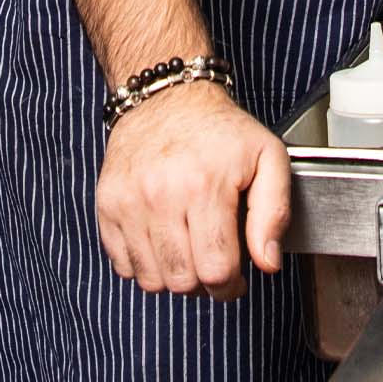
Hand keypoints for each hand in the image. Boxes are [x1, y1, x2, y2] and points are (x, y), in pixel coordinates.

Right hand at [97, 79, 289, 300]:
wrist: (168, 96)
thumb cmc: (220, 129)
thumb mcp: (268, 157)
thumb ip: (275, 212)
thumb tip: (268, 262)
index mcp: (204, 185)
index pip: (216, 270)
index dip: (230, 285)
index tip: (235, 275)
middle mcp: (161, 194)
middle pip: (182, 281)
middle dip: (203, 282)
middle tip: (212, 260)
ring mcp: (129, 199)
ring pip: (151, 280)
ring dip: (173, 276)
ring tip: (187, 250)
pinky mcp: (107, 202)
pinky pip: (122, 264)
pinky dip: (143, 263)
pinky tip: (162, 240)